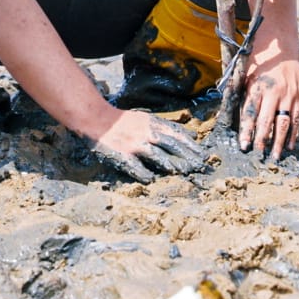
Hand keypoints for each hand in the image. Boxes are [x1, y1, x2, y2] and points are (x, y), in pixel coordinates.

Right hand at [89, 110, 208, 182]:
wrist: (96, 118)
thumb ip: (165, 128)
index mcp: (152, 123)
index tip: (203, 153)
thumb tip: (192, 135)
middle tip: (199, 166)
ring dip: (170, 164)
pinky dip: (143, 173)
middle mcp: (145, 133)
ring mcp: (133, 144)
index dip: (191, 144)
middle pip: (171, 144)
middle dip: (187, 156)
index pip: (176, 133)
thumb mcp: (145, 119)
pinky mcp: (121, 155)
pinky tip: (152, 180)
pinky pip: (134, 166)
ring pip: (156, 154)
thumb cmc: (122, 121)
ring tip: (182, 171)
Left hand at [236, 28, 298, 159]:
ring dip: (279, 142)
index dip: (246, 131)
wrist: (281, 42)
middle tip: (258, 156)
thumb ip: (240, 92)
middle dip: (262, 140)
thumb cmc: (258, 58)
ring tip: (275, 157)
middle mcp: (274, 91)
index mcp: (258, 86)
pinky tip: (289, 145)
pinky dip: (294, 133)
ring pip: (284, 123)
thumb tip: (230, 115)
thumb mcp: (245, 72)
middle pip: (267, 122)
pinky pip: (297, 118)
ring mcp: (289, 94)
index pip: (250, 114)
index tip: (243, 146)